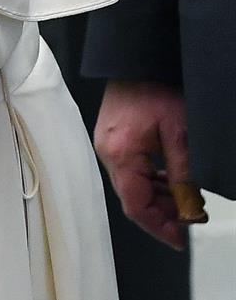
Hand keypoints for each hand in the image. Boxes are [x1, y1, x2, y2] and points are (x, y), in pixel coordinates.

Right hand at [94, 80, 195, 249]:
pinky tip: (172, 181)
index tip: (180, 240)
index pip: (136, 205)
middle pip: (132, 198)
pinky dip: (152, 181)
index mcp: (120, 155)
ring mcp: (108, 146)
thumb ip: (183, 173)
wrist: (136, 59)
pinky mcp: (113, 139)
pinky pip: (131, 170)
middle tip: (191, 220)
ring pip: (133, 185)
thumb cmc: (155, 88)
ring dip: (159, 198)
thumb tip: (188, 207)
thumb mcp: (181, 134)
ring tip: (187, 202)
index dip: (158, 227)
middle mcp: (108, 154)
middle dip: (162, 214)